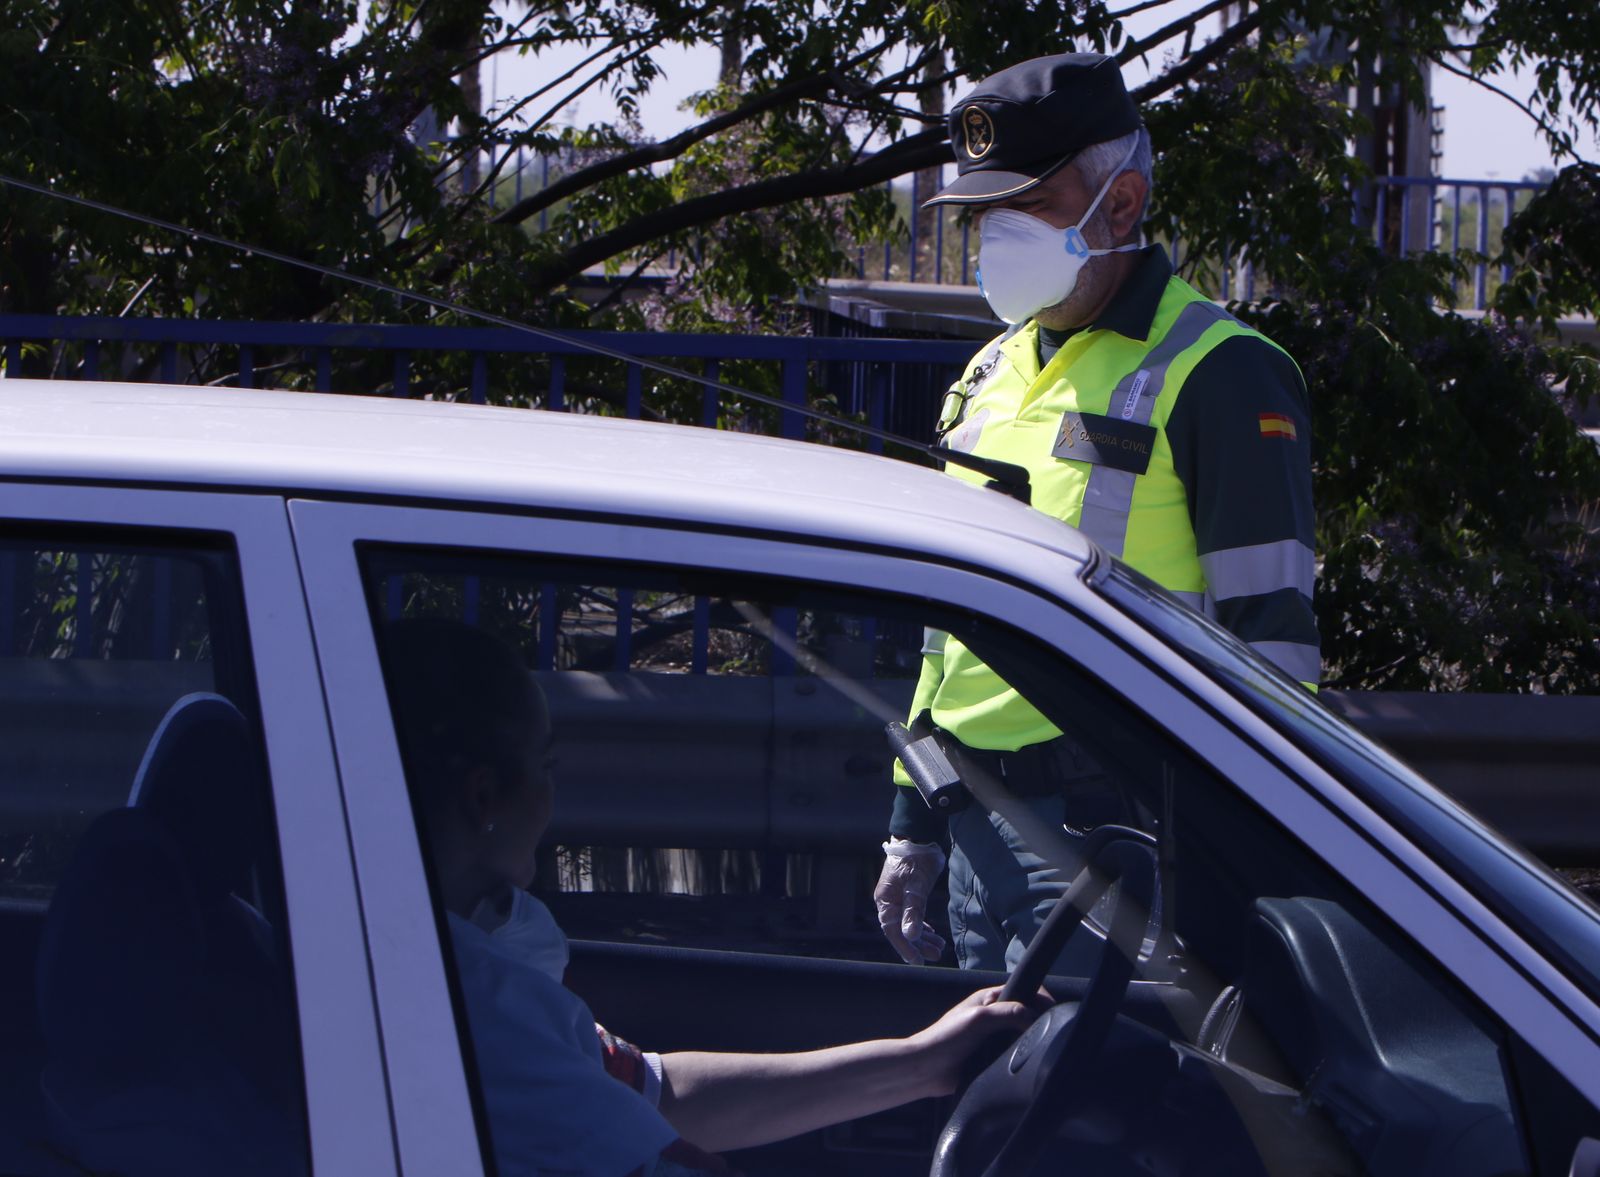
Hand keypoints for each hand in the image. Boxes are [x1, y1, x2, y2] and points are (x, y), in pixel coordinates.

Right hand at [875, 839, 946, 963]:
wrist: (918, 835)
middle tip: (935, 955)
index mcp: (886, 899)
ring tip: (939, 948)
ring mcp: (897, 897)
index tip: (917, 961)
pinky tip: (932, 933)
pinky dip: (922, 925)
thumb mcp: (917, 886)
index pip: (893, 930)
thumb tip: (910, 935)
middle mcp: (889, 900)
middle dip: (917, 944)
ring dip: (922, 937)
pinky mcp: (907, 893)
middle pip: (901, 929)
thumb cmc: (917, 859)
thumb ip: (914, 911)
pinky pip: (912, 914)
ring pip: (908, 923)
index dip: (905, 947)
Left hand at [905, 987, 1045, 1097]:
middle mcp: (995, 1015)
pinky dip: (1022, 1057)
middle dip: (1041, 1020)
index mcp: (990, 998)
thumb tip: (1037, 1018)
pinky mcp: (993, 1057)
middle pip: (1028, 1013)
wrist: (926, 1070)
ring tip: (1043, 1049)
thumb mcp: (979, 1018)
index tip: (1056, 1012)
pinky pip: (1015, 1054)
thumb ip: (1009, 1012)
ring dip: (1032, 1040)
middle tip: (1053, 1033)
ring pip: (1023, 1035)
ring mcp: (995, 1037)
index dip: (1042, 998)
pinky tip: (1029, 1063)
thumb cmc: (945, 1038)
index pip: (1025, 989)